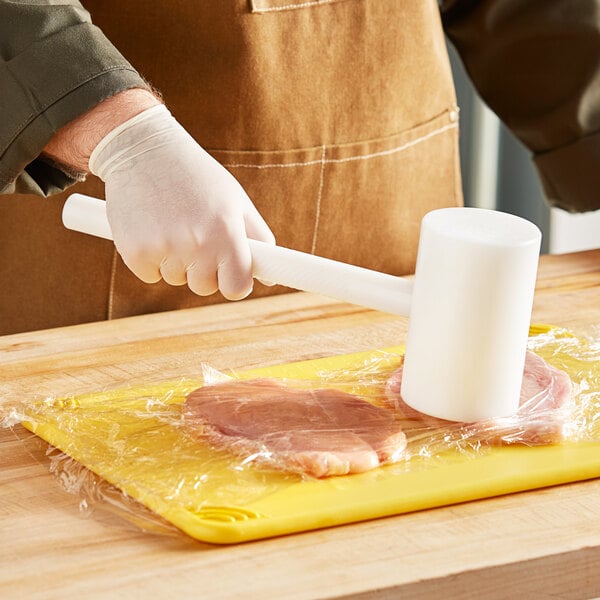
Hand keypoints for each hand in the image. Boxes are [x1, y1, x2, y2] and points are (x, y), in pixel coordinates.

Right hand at [89, 105, 274, 299]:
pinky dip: (150, 258)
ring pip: (176, 279)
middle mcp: (196, 243)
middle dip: (203, 269)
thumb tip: (268, 276)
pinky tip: (150, 226)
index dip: (236, 284)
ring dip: (176, 261)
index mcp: (225, 231)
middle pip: (205, 287)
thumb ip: (258, 238)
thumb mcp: (235, 199)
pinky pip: (150, 275)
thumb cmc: (195, 176)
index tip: (231, 274)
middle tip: (195, 235)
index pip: (237, 288)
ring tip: (171, 222)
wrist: (140, 148)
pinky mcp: (134, 252)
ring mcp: (163, 249)